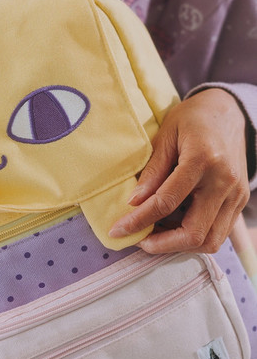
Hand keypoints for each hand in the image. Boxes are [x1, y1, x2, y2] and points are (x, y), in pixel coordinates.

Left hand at [109, 89, 249, 253]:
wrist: (229, 112)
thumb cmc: (192, 119)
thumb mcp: (165, 135)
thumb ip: (152, 171)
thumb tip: (133, 203)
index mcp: (203, 160)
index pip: (167, 203)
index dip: (139, 220)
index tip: (117, 230)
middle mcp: (225, 182)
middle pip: (194, 232)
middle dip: (161, 244)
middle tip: (137, 240)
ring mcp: (237, 195)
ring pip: (210, 241)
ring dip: (178, 245)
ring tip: (154, 234)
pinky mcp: (240, 201)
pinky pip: (218, 233)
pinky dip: (193, 237)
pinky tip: (172, 226)